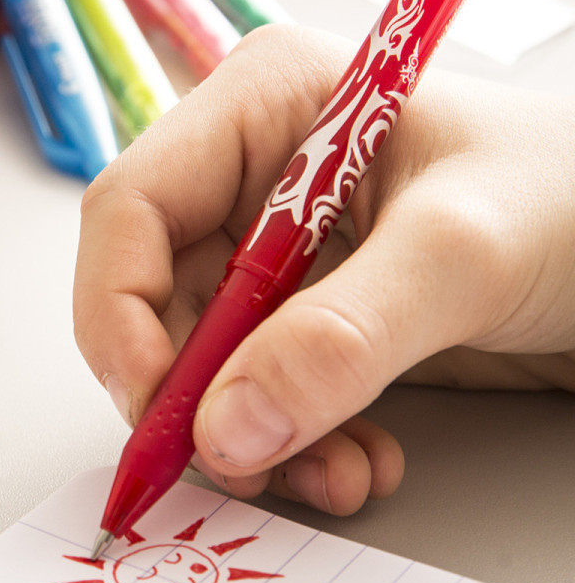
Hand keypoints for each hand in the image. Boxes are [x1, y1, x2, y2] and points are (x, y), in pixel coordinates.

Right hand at [74, 25, 574, 514]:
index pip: (131, 208)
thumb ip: (340, 339)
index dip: (119, 309)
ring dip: (250, 435)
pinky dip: (293, 445)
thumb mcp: (461, 255)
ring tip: (325, 475)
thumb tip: (225, 427)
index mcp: (263, 107)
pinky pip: (258, 395)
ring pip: (204, 363)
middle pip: (154, 298)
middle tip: (233, 461)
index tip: (157, 403)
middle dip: (192, 393)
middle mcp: (251, 177)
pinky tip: (355, 464)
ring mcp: (277, 253)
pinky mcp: (308, 317)